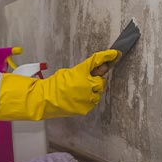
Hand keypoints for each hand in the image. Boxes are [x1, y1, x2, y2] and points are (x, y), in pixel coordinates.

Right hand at [0, 50, 118, 120]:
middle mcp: (87, 84)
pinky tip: (79, 98)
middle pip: (100, 80)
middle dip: (96, 80)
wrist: (46, 100)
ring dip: (92, 90)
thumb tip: (95, 70)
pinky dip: (88, 99)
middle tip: (88, 80)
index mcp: (81, 72)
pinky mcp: (86, 107)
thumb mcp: (68, 72)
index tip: (115, 54)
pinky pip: (93, 102)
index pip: (97, 61)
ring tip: (80, 91)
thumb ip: (83, 71)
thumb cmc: (54, 84)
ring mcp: (87, 97)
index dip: (107, 56)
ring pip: (98, 92)